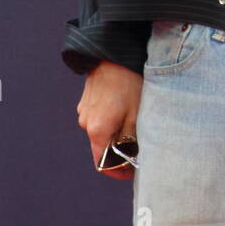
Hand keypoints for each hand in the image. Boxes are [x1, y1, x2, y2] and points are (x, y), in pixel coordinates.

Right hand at [76, 61, 143, 180]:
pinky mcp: (87, 101)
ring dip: (115, 133)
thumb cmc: (128, 83)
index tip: (132, 171)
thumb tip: (131, 156)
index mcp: (97, 131)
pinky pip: (98, 118)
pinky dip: (110, 120)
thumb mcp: (136, 114)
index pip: (102, 164)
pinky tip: (125, 108)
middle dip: (119, 151)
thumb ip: (131, 138)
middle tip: (139, 147)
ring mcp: (85, 112)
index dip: (117, 171)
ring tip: (134, 123)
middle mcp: (86, 124)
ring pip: (101, 132)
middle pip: (102, 148)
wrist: (113, 54)